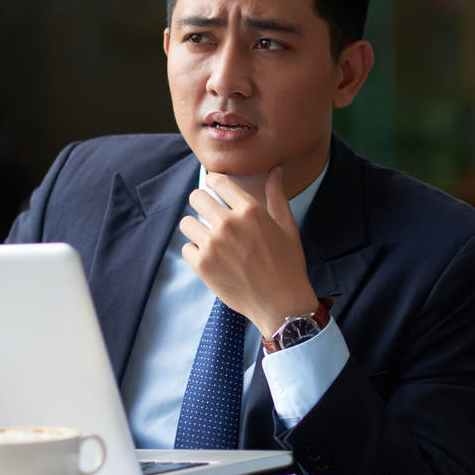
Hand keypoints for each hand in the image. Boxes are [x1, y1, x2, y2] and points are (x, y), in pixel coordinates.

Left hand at [180, 167, 319, 337]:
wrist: (281, 304)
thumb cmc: (288, 264)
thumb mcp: (287, 226)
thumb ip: (276, 195)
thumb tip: (274, 170)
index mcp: (250, 210)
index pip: (217, 180)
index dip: (214, 183)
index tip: (216, 190)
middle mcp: (229, 224)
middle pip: (196, 197)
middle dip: (202, 203)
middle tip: (211, 215)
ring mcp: (213, 245)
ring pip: (186, 222)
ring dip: (196, 229)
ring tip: (211, 239)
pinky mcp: (203, 266)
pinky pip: (186, 248)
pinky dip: (195, 252)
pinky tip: (211, 258)